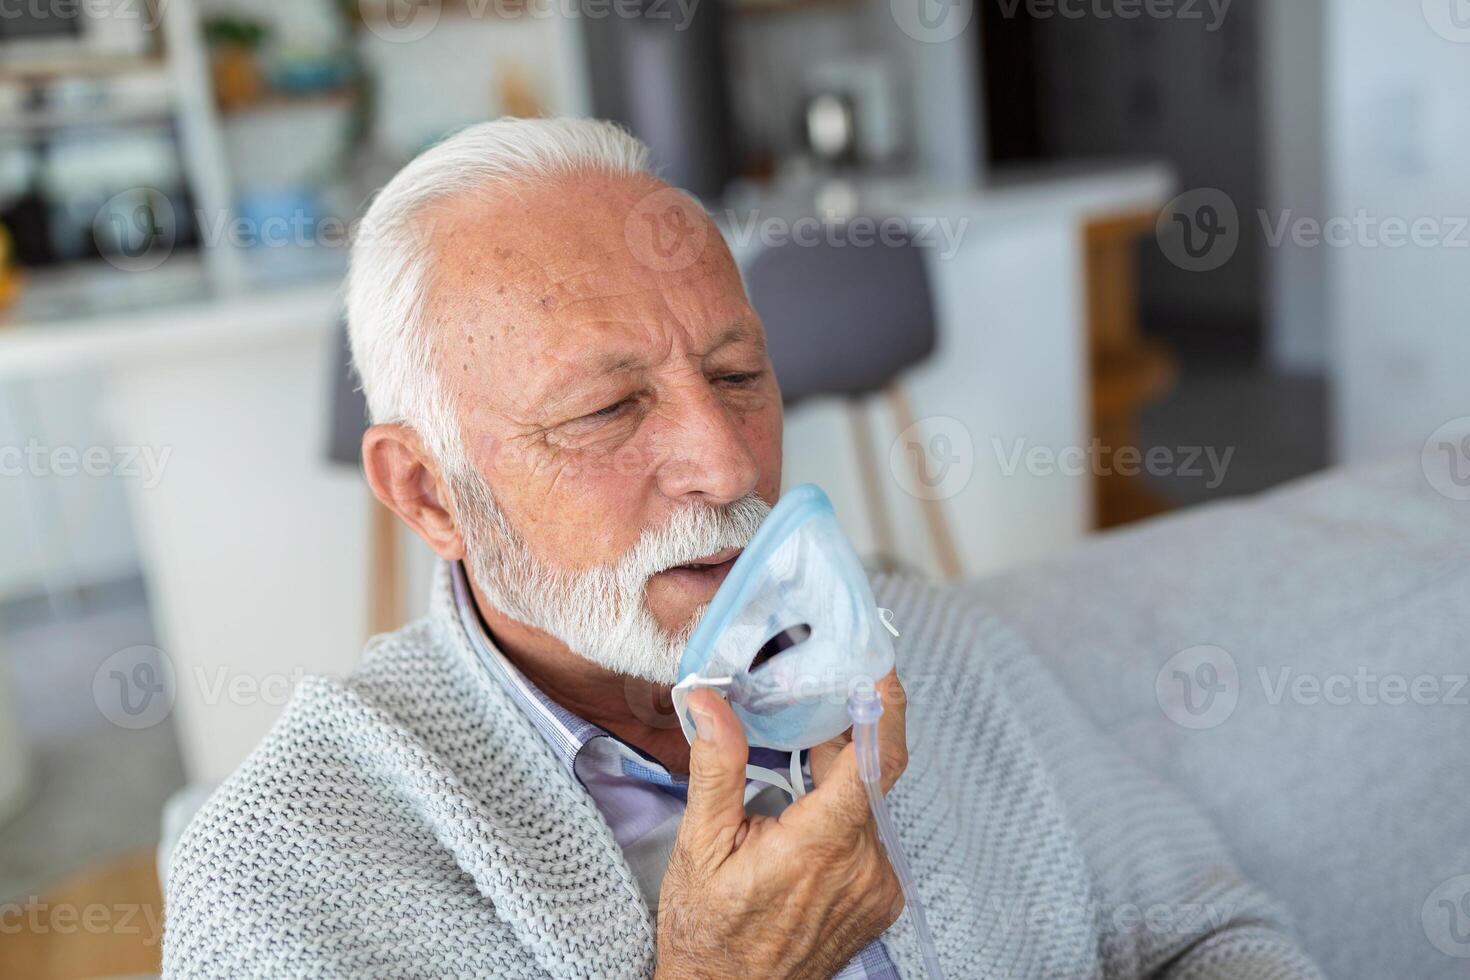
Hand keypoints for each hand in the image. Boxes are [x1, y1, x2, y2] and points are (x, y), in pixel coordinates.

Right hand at [654, 671, 908, 979]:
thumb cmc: (709, 930)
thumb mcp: (700, 845)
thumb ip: (717, 767)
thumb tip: (710, 700)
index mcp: (819, 844)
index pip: (873, 758)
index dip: (883, 704)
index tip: (878, 664)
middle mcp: (862, 864)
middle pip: (868, 774)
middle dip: (839, 736)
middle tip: (806, 702)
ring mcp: (877, 885)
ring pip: (868, 804)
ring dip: (838, 780)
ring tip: (794, 767)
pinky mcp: (881, 898)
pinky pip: (871, 836)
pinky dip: (843, 816)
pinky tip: (803, 820)